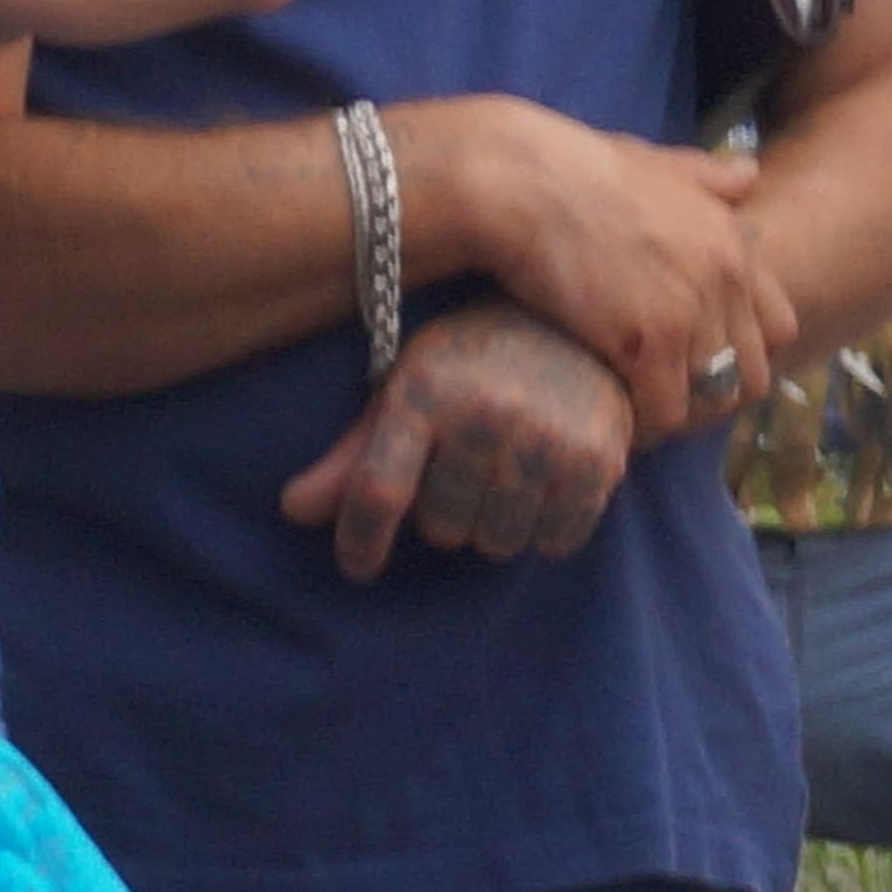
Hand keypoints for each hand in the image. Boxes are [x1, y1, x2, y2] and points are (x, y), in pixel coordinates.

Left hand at [279, 299, 634, 581]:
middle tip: (466, 472)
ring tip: (507, 478)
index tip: (358, 567)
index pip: (378, 492)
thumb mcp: (410, 391)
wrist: (581, 324)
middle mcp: (486, 412)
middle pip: (441, 529)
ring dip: (494, 527)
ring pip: (497, 542)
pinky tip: (547, 486)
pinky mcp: (598, 460)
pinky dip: (546, 530)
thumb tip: (293, 510)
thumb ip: (355, 457)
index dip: (360, 540)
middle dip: (445, 514)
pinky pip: (554, 542)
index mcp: (426, 391)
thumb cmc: (476, 362)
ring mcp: (545, 438)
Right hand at [397, 97, 793, 437]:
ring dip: (677, 412)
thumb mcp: (659, 163)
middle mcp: (726, 279)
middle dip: (713, 392)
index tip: (702, 362)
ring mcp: (691, 313)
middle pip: (750, 374)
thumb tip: (748, 173)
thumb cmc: (578, 168)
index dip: (742, 352)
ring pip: (711, 401)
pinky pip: (666, 413)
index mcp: (734, 241)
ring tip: (640, 410)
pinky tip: (617, 417)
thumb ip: (708, 175)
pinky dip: (643, 424)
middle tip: (667, 394)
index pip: (778, 327)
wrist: (524, 182)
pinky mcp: (649, 343)